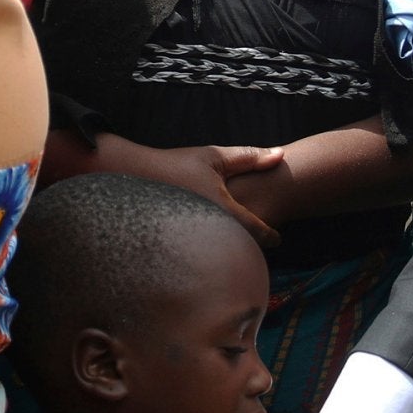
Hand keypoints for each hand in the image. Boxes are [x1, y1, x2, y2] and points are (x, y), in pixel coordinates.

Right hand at [126, 143, 283, 246]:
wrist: (131, 175)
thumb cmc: (176, 164)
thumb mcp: (214, 157)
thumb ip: (248, 157)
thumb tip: (281, 155)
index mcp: (222, 208)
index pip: (257, 230)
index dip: (271, 236)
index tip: (277, 239)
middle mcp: (209, 229)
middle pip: (242, 248)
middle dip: (252, 247)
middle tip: (262, 245)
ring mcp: (193, 242)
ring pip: (222, 255)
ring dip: (231, 251)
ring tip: (236, 248)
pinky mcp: (178, 249)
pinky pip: (202, 257)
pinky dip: (210, 253)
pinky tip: (210, 248)